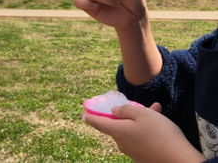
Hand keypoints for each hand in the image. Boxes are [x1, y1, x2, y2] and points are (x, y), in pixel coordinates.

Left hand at [83, 103, 204, 162]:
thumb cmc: (160, 134)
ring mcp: (132, 151)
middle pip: (117, 125)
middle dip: (125, 114)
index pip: (99, 123)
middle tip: (136, 105)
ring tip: (155, 109)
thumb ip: (126, 110)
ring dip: (140, 119)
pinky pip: (140, 138)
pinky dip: (146, 129)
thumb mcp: (143, 114)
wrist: (180, 161)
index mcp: (118, 131)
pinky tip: (159, 120)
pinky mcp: (143, 155)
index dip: (90, 116)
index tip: (83, 113)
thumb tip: (114, 112)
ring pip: (131, 130)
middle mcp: (121, 143)